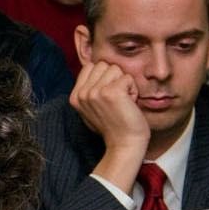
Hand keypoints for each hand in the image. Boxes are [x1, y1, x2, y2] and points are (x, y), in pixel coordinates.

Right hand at [72, 61, 149, 194]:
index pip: (90, 66)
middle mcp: (82, 93)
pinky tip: (129, 104)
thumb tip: (94, 66)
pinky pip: (127, 77)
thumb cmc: (114, 126)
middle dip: (114, 79)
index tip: (107, 98)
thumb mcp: (92, 107)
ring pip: (115, 69)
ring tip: (122, 102)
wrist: (125, 144)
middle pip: (103, 65)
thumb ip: (89, 89)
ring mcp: (94, 92)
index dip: (104, 78)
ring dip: (124, 84)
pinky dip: (133, 89)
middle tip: (116, 100)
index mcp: (75, 96)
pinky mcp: (111, 92)